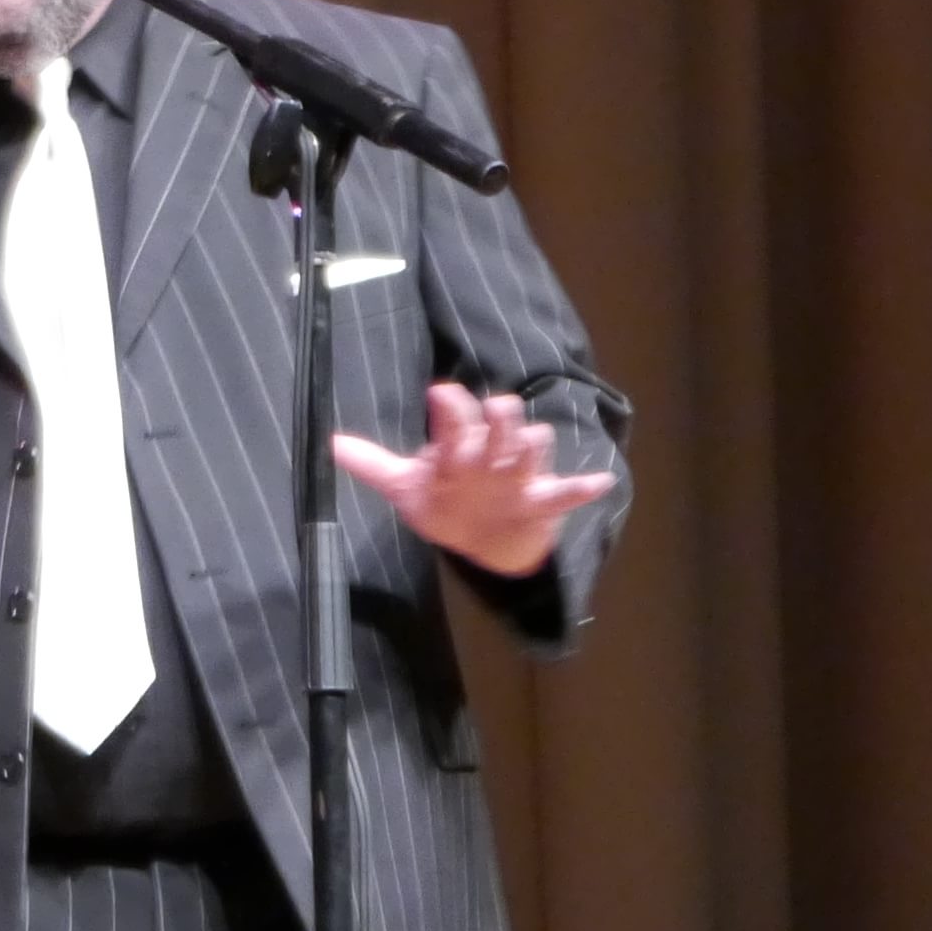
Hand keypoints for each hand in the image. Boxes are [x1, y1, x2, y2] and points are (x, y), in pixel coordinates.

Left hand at [328, 381, 616, 577]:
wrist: (485, 538)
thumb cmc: (447, 501)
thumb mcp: (406, 486)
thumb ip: (373, 464)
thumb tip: (331, 443)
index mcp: (457, 447)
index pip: (454, 418)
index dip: (449, 404)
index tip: (437, 392)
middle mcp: (489, 455)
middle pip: (499, 425)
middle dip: (498, 415)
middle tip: (495, 406)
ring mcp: (516, 477)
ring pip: (529, 452)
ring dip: (532, 446)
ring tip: (532, 440)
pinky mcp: (539, 502)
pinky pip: (565, 493)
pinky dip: (582, 488)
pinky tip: (600, 482)